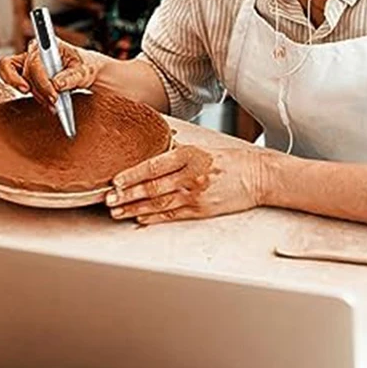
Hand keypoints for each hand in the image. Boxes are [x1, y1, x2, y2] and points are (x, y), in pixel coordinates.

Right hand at [0, 41, 103, 106]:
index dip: (38, 77)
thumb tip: (57, 85)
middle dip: (40, 90)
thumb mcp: (83, 71)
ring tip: (54, 105)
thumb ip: (71, 77)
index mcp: (49, 45)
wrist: (82, 71)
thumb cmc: (82, 66)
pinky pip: (14, 81)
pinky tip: (46, 103)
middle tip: (54, 101)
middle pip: (27, 72)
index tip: (48, 89)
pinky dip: (30, 95)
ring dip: (37, 95)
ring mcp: (27, 62)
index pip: (35, 61)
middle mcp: (35, 51)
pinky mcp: (25, 73)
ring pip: (20, 79)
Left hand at [106, 143, 262, 224]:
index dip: (131, 175)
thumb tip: (154, 157)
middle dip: (126, 195)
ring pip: (158, 203)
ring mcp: (195, 194)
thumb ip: (178, 154)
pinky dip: (154, 218)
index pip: (153, 166)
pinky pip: (172, 215)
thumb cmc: (231, 162)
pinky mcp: (201, 210)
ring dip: (135, 208)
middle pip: (151, 187)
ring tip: (118, 212)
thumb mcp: (203, 148)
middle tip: (108, 200)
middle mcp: (190, 175)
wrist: (258, 176)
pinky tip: (140, 219)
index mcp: (189, 155)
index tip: (115, 181)